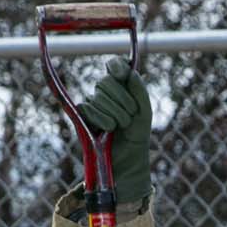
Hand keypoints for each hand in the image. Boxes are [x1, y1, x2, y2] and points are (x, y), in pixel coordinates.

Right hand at [79, 57, 152, 203]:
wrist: (129, 161)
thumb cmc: (137, 136)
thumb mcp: (144, 112)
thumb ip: (139, 89)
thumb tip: (128, 70)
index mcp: (121, 87)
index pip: (114, 65)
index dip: (116, 66)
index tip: (122, 74)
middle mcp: (105, 92)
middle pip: (106, 81)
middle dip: (122, 100)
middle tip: (130, 117)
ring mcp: (92, 104)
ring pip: (98, 97)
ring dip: (115, 114)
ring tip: (120, 127)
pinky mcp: (82, 118)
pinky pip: (87, 108)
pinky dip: (101, 120)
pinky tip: (107, 131)